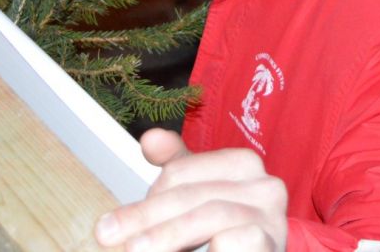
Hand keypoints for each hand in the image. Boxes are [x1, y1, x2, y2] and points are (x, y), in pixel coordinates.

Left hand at [94, 128, 288, 250]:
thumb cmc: (220, 234)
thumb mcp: (195, 198)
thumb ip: (175, 169)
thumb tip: (150, 139)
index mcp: (242, 164)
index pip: (182, 171)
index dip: (148, 198)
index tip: (114, 224)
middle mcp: (264, 185)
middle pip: (192, 194)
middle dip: (145, 217)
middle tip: (107, 236)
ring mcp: (272, 217)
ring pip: (211, 215)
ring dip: (167, 235)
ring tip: (135, 251)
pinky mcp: (271, 244)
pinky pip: (235, 240)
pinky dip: (212, 248)